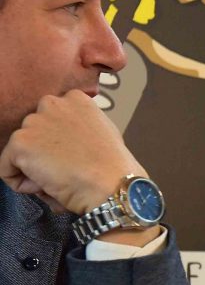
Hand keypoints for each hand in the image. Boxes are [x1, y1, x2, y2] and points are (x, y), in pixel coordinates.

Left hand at [0, 90, 146, 214]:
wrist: (111, 184)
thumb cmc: (114, 166)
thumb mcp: (104, 131)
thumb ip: (80, 125)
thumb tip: (66, 140)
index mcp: (75, 98)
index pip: (51, 119)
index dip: (59, 142)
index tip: (73, 156)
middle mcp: (51, 103)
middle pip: (33, 133)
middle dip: (44, 153)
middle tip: (66, 169)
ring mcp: (33, 122)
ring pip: (20, 152)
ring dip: (35, 169)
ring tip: (60, 179)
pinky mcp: (20, 143)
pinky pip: (6, 169)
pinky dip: (22, 184)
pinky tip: (48, 186)